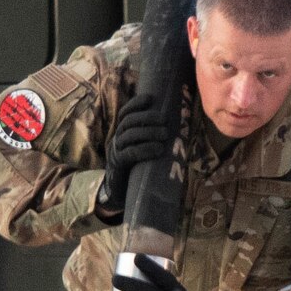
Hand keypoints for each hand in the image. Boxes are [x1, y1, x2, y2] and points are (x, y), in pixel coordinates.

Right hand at [98, 92, 169, 217]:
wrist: (118, 193)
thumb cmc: (135, 168)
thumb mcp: (142, 149)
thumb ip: (150, 138)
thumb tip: (175, 125)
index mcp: (122, 132)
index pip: (126, 113)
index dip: (136, 104)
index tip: (151, 98)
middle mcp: (117, 139)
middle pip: (129, 121)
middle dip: (147, 117)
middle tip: (165, 119)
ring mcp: (115, 151)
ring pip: (129, 135)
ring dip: (148, 132)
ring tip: (165, 134)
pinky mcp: (118, 165)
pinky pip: (130, 154)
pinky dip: (145, 149)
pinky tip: (158, 149)